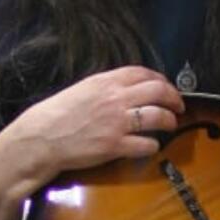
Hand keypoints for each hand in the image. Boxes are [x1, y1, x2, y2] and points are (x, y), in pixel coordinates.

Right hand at [14, 65, 183, 178]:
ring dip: (169, 121)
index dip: (160, 79)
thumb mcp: (82, 89)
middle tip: (178, 106)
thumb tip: (127, 88)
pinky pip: (147, 144)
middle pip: (158, 91)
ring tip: (170, 124)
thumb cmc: (57, 113)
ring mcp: (117, 123)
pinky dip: (153, 145)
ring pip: (159, 116)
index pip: (143, 73)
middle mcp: (115, 99)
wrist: (42, 137)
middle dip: (174, 98)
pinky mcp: (116, 146)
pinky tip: (150, 145)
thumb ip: (106, 86)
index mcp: (105, 82)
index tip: (166, 87)